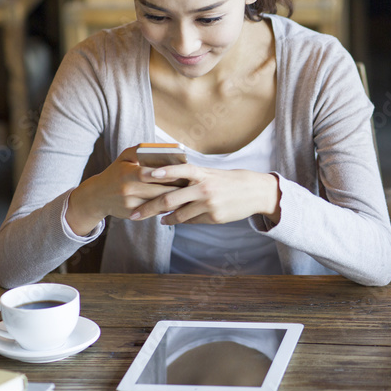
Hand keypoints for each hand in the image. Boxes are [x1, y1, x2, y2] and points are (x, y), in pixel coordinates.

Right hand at [66, 146, 182, 235]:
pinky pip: (155, 212)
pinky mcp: (133, 215)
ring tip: (190, 193)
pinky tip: (178, 202)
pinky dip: (168, 207)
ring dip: (176, 200)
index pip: (149, 174)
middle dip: (178, 188)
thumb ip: (140, 150)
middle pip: (159, 191)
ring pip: (160, 203)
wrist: (97, 196)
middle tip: (193, 184)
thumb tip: (163, 147)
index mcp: (126, 174)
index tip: (184, 172)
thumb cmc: (116, 172)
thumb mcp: (124, 157)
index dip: (167, 174)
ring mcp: (131, 204)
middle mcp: (128, 190)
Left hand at [127, 164, 279, 225]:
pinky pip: (191, 221)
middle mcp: (204, 188)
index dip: (162, 172)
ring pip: (178, 215)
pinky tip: (173, 220)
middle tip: (134, 214)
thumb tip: (168, 184)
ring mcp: (208, 205)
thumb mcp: (211, 174)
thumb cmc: (230, 180)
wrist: (255, 192)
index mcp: (203, 174)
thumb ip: (192, 178)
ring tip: (156, 219)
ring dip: (164, 219)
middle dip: (148, 208)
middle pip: (170, 199)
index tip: (144, 174)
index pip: (179, 170)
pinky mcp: (214, 217)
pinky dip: (181, 221)